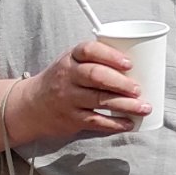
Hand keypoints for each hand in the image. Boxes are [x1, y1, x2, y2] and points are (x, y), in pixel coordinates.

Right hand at [10, 40, 148, 147]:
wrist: (31, 105)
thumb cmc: (63, 80)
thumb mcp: (72, 63)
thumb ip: (97, 60)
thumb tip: (140, 65)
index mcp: (71, 58)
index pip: (89, 50)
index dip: (110, 56)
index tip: (129, 63)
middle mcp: (67, 76)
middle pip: (96, 76)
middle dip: (121, 83)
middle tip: (139, 89)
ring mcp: (68, 98)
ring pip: (99, 100)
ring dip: (125, 105)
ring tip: (144, 107)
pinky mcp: (71, 119)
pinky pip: (96, 121)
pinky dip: (115, 123)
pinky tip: (130, 123)